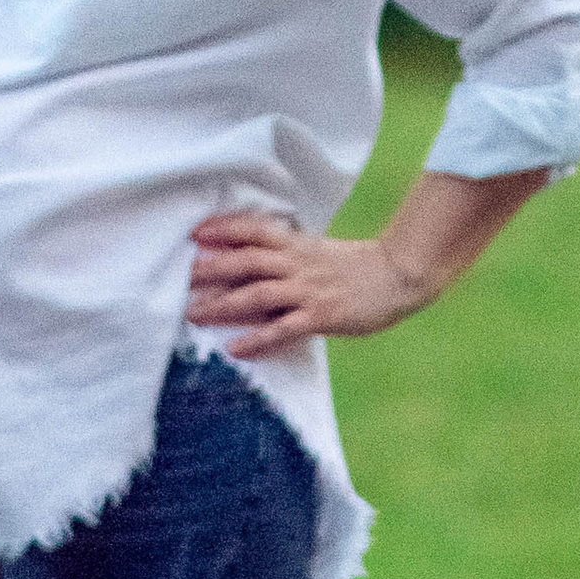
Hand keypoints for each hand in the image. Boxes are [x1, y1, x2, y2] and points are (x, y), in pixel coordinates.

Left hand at [186, 214, 427, 356]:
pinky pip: (283, 328)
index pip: (254, 231)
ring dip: (223, 304)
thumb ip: (292, 257)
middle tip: (178, 276)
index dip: (224, 229)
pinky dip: (257, 339)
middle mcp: (298, 265)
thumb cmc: (361, 268)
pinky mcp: (322, 316)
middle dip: (210, 269)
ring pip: (258, 294)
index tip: (196, 233)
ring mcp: (309, 290)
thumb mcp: (322, 254)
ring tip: (195, 313)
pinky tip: (236, 349)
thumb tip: (260, 264)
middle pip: (246, 261)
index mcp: (298, 245)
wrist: (400, 276)